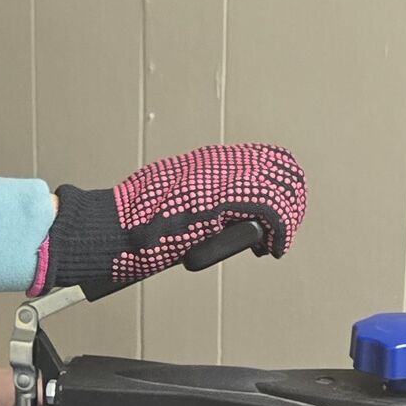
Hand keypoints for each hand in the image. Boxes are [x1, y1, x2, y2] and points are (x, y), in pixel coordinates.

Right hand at [29, 143, 305, 297]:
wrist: (113, 227)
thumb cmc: (132, 223)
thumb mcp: (170, 201)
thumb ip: (197, 200)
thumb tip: (218, 217)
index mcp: (205, 162)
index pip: (264, 157)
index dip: (280, 182)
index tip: (279, 210)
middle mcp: (217, 164)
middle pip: (280, 168)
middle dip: (291, 200)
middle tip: (282, 230)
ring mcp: (220, 180)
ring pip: (281, 187)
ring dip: (287, 219)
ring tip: (277, 243)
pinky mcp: (221, 203)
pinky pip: (271, 209)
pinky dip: (280, 231)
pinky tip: (272, 249)